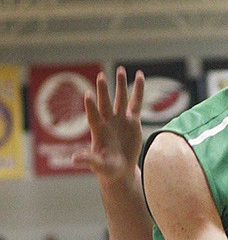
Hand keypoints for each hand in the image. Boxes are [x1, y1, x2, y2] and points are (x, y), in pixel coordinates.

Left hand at [72, 66, 144, 181]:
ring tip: (121, 70)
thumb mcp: (98, 166)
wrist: (120, 169)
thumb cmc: (106, 169)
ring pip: (121, 99)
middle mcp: (108, 121)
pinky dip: (138, 91)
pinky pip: (136, 103)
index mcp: (98, 131)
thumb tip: (74, 159)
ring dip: (120, 85)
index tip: (87, 95)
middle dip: (103, 91)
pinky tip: (140, 77)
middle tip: (101, 76)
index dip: (90, 107)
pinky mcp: (133, 121)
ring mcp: (121, 119)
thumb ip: (89, 160)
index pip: (93, 116)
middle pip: (105, 103)